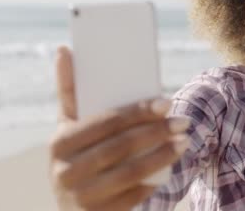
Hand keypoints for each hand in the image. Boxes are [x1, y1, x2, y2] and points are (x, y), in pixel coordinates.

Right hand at [49, 46, 189, 210]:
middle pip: (121, 146)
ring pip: (130, 172)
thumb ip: (69, 91)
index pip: (106, 122)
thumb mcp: (69, 126)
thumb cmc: (77, 155)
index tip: (167, 101)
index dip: (138, 112)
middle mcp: (65, 172)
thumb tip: (64, 49)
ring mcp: (81, 198)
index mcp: (60, 143)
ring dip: (162, 155)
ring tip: (184, 141)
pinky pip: (132, 197)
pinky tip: (170, 168)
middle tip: (183, 121)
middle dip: (156, 131)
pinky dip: (154, 182)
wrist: (72, 207)